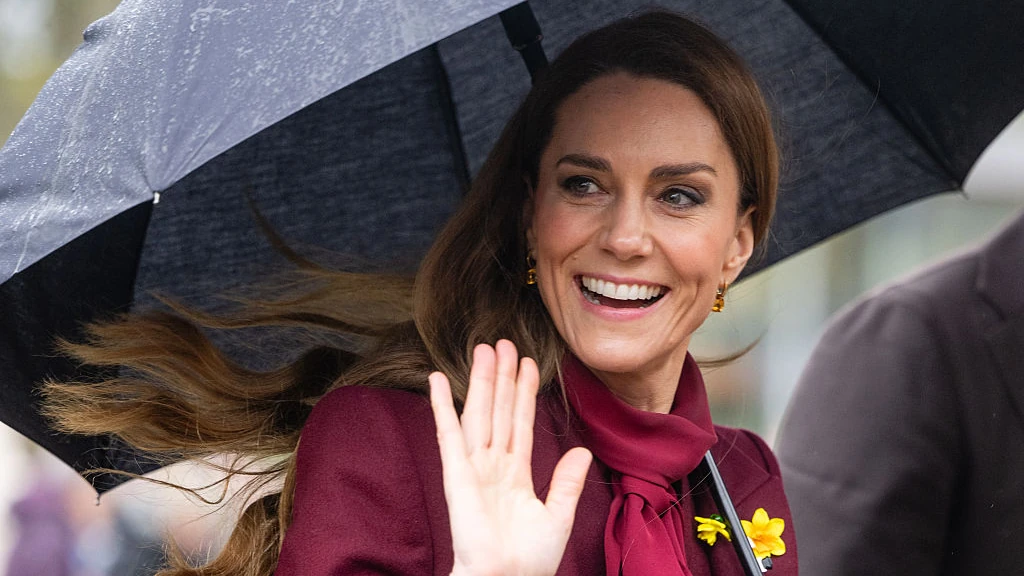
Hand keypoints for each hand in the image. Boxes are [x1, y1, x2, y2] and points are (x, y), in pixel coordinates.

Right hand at [429, 340, 592, 575]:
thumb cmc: (529, 561)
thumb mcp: (557, 516)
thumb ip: (566, 482)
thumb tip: (582, 452)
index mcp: (515, 474)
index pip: (520, 422)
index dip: (523, 393)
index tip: (527, 364)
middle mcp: (492, 465)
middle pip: (498, 410)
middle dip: (501, 377)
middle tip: (503, 343)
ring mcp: (473, 468)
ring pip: (478, 414)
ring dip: (479, 381)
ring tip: (483, 349)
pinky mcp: (456, 475)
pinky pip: (448, 435)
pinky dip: (441, 406)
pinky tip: (435, 381)